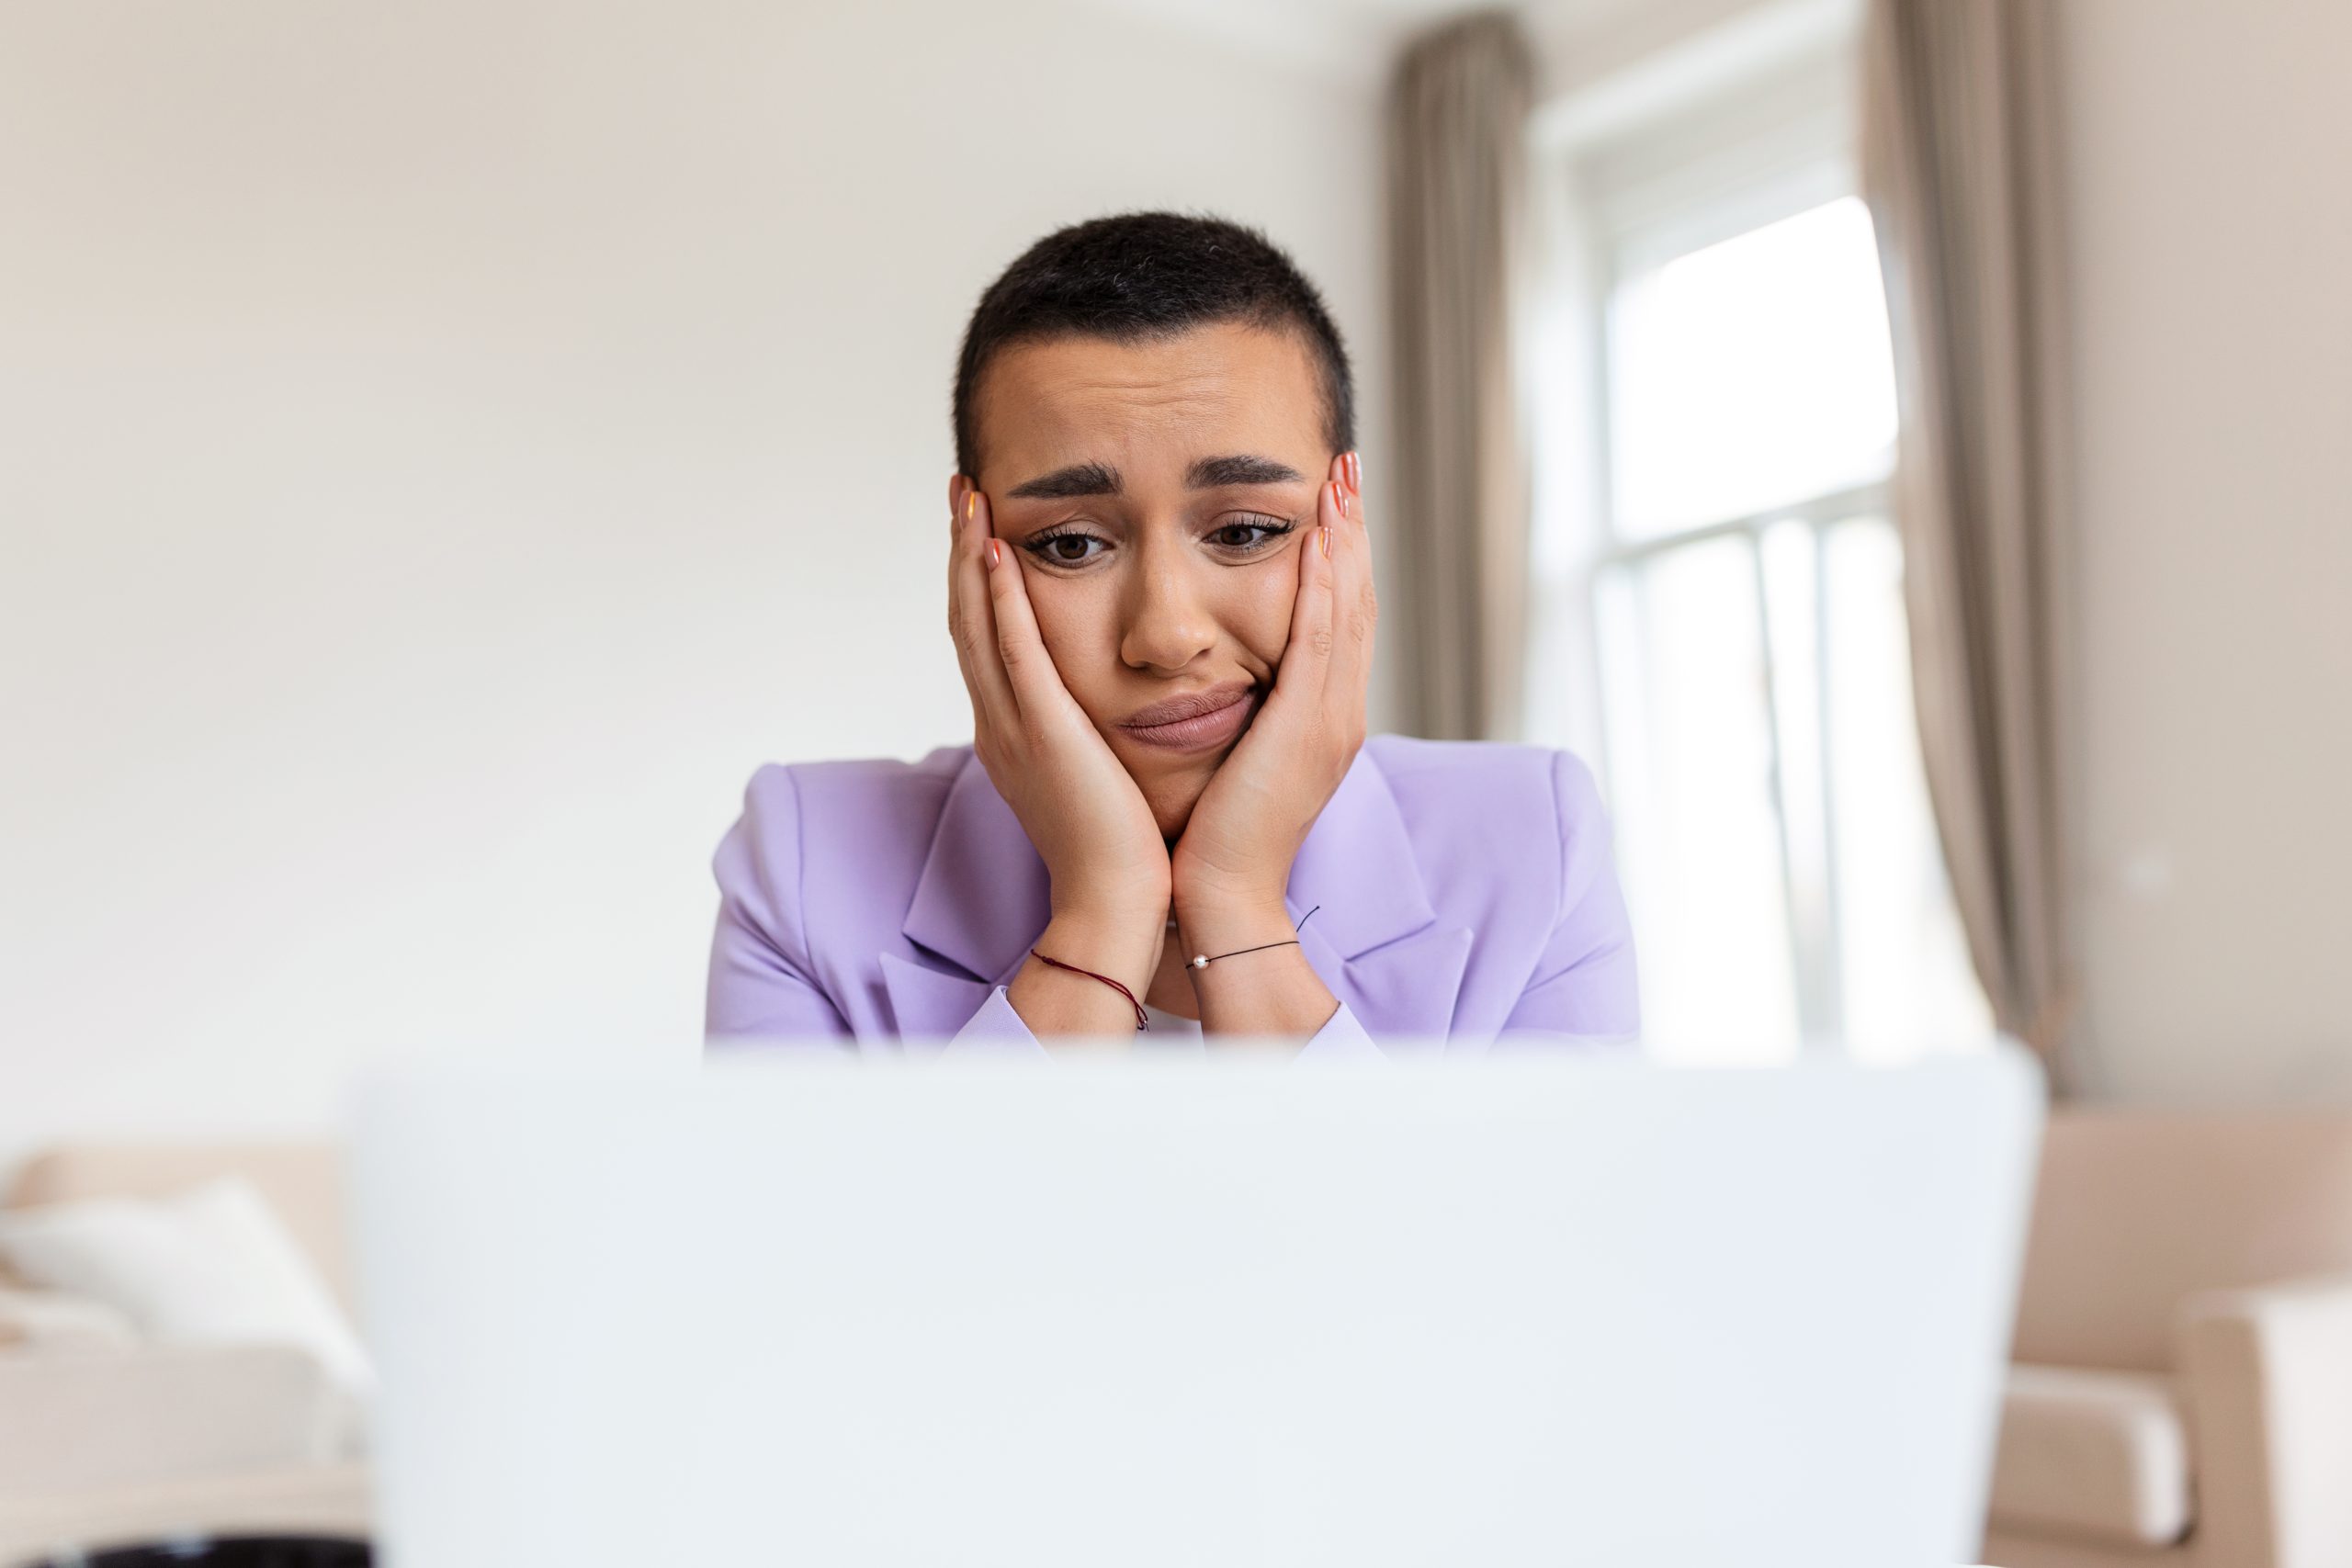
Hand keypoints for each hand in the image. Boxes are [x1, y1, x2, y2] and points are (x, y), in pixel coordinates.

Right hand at [947, 477, 1169, 1036]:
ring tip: (969, 497)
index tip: (979, 524)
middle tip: (961, 488)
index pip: (986, 638)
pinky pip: (1012, 654)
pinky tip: (995, 553)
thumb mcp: (1095, 775)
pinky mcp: (1041, 734)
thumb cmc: (1123, 849)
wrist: (1118, 904)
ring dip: (968, 556)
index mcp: (1013, 732)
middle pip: (965, 619)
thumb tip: (1103, 705)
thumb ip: (1087, 734)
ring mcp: (1013, 728)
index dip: (975, 579)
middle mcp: (1000, 723)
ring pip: (976, 625)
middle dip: (959, 550)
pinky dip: (997, 601)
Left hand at [1168, 453, 1372, 1038]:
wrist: (1219, 899)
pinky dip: (1326, 583)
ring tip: (1339, 478)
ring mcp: (1331, 720)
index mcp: (1319, 720)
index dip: (1339, 557)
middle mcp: (1338, 713)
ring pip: (1348, 608)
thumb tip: (1221, 681)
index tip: (1330, 502)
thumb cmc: (1210, 840)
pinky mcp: (1308, 729)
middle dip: (1353, 530)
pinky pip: (1323, 639)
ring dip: (1346, 537)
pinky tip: (1319, 537)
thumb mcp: (1235, 762)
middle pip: (1356, 600)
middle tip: (1346, 465)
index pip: (1337, 619)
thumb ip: (1240, 717)